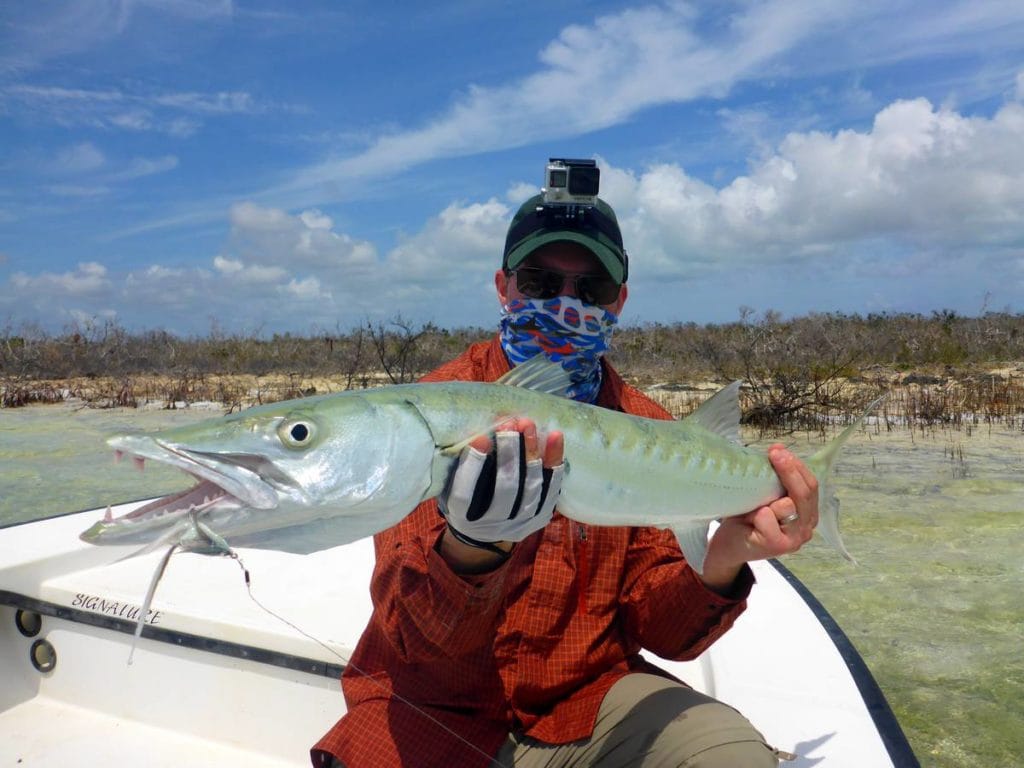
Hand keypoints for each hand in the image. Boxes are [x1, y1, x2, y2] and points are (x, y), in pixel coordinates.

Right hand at [438, 418, 563, 569]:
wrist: (485, 534)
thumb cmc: (466, 500)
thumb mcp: (451, 487)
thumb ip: (461, 466)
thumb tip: (476, 432)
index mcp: (463, 517)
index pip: (465, 494)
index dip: (473, 465)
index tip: (480, 437)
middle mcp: (493, 525)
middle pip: (505, 488)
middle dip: (509, 452)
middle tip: (509, 423)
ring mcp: (520, 523)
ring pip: (531, 487)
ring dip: (531, 452)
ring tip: (528, 424)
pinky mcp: (541, 518)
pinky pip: (552, 488)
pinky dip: (554, 462)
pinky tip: (555, 436)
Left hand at [700, 444, 819, 592]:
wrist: (727, 548)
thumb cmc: (745, 519)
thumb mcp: (763, 496)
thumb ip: (775, 480)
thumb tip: (779, 449)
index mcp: (806, 513)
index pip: (811, 485)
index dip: (797, 466)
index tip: (778, 450)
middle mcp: (806, 527)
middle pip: (805, 493)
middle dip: (789, 470)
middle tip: (774, 453)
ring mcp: (794, 539)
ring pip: (787, 504)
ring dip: (765, 498)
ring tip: (750, 504)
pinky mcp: (778, 545)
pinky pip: (767, 517)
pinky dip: (755, 514)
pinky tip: (747, 520)